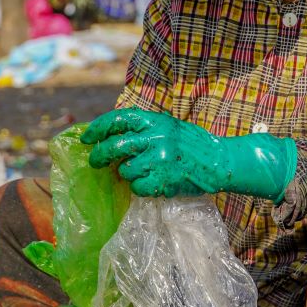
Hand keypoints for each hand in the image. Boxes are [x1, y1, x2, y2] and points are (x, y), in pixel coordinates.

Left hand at [81, 108, 296, 201]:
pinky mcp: (162, 180)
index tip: (87, 138)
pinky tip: (152, 183)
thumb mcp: (169, 127)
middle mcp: (156, 137)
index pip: (118, 119)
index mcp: (156, 121)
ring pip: (125, 170)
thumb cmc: (192, 145)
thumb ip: (144, 130)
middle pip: (114, 146)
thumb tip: (109, 137)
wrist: (220, 161)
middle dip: (99, 156)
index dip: (98, 128)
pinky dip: (141, 188)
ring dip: (128, 174)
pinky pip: (137, 187)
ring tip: (144, 172)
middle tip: (95, 162)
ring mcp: (158, 159)